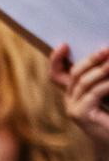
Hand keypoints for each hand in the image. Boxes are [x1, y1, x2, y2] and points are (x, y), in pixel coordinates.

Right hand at [49, 44, 108, 160]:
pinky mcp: (80, 115)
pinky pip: (93, 92)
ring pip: (84, 82)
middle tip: (106, 49)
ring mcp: (72, 110)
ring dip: (103, 69)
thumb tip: (107, 56)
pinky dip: (108, 83)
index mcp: (74, 96)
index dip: (56, 60)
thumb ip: (104, 80)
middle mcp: (69, 102)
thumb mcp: (108, 94)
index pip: (57, 75)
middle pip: (74, 74)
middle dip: (90, 60)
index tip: (64, 44)